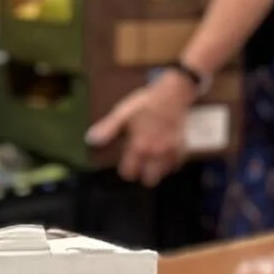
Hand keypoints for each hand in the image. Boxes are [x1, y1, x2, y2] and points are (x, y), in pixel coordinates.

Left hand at [87, 72, 193, 186]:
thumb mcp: (122, 113)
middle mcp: (156, 154)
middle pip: (149, 180)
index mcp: (139, 147)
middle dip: (143, 174)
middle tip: (139, 163)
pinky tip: (164, 154)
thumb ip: (108, 129)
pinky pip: (176, 165)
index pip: (129, 172)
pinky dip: (170, 163)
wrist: (172, 93)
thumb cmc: (145, 103)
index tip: (125, 163)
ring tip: (151, 159)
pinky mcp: (182, 147)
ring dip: (157, 170)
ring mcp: (171, 152)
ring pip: (163, 174)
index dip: (125, 170)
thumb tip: (91, 141)